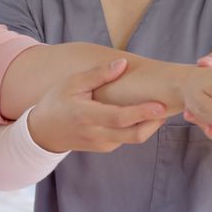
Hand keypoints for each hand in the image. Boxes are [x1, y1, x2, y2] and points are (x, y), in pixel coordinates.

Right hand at [28, 59, 167, 152]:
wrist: (43, 131)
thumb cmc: (57, 101)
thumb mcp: (72, 83)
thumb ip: (98, 74)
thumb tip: (122, 63)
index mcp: (86, 116)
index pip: (120, 118)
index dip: (142, 112)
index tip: (160, 105)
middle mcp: (96, 134)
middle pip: (133, 134)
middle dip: (154, 122)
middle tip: (168, 106)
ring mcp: (101, 144)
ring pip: (133, 138)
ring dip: (149, 125)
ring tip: (160, 107)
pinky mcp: (105, 148)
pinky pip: (126, 138)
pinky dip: (138, 127)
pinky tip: (145, 113)